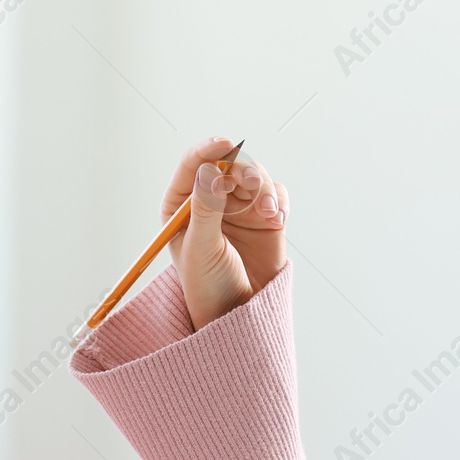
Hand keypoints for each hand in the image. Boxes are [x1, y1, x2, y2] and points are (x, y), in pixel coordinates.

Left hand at [162, 136, 288, 330]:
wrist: (236, 314)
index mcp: (181, 205)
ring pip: (255, 176)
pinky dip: (278, 202)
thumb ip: (206, 209)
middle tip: (253, 185)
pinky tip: (276, 220)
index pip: (193, 164)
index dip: (208, 150)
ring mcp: (238, 207)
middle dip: (243, 170)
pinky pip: (275, 193)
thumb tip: (210, 172)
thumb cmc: (207, 285)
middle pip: (228, 165)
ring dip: (265, 189)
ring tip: (269, 214)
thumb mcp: (201, 248)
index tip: (225, 145)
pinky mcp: (264, 216)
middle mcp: (209, 200)